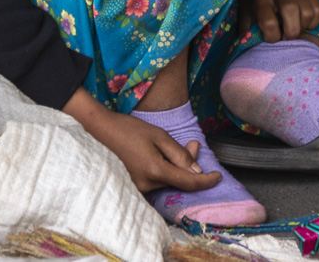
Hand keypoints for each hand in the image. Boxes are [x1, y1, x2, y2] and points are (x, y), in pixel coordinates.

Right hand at [63, 88, 221, 192]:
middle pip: (178, 181)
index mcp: (156, 172)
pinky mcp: (133, 187)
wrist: (99, 131)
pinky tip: (164, 156)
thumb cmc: (129, 129)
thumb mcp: (159, 136)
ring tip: (178, 146)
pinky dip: (165, 171)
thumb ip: (179, 154)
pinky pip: (156, 182)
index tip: (218, 176)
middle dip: (190, 165)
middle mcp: (147, 186)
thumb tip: (197, 172)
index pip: (188, 182)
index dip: (206, 181)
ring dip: (177, 166)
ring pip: (167, 181)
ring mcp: (138, 189)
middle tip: (194, 143)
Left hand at [238, 0, 318, 42]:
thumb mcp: (244, 10)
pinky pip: (318, 9)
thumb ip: (245, 29)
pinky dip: (314, 21)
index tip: (271, 38)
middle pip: (291, 11)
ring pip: (308, 12)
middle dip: (291, 32)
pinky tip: (304, 23)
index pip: (268, 22)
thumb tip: (247, 46)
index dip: (271, 37)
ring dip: (304, 27)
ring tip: (295, 29)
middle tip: (286, 36)